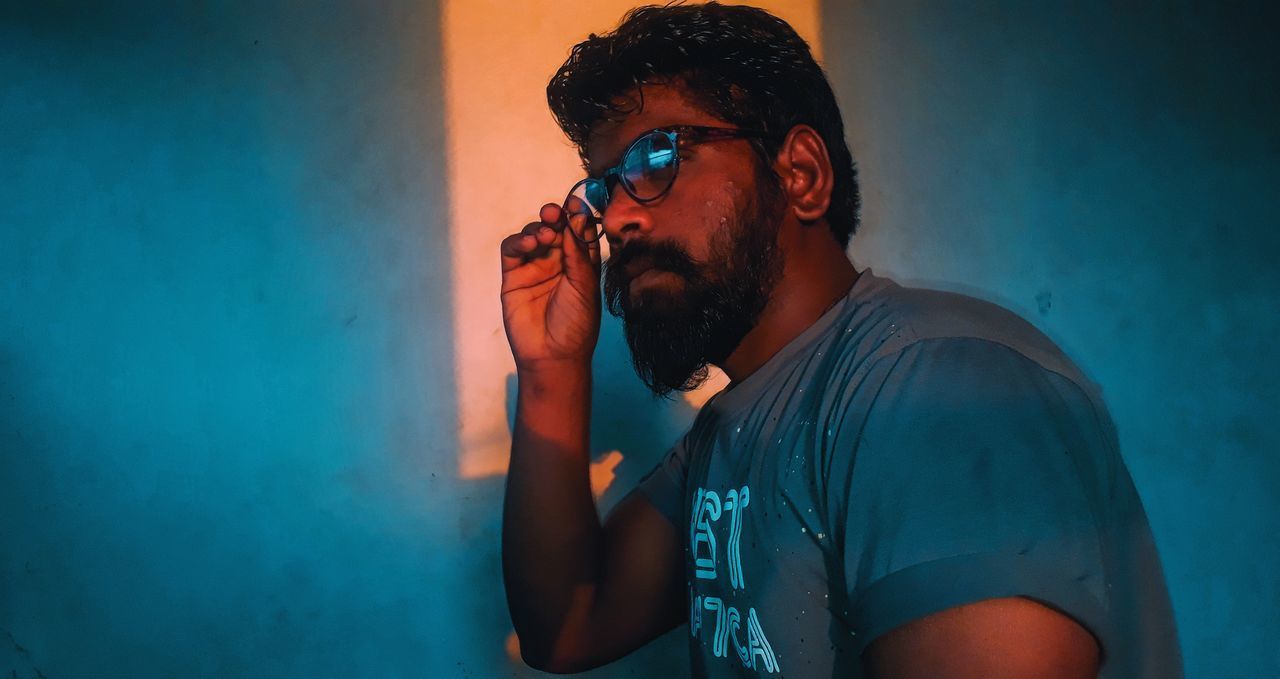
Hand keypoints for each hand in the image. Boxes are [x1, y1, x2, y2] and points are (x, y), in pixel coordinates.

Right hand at [500, 202, 601, 370]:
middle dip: (556, 217)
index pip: (579, 232)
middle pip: (555, 228)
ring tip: (545, 234)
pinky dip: (519, 241)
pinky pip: (513, 250)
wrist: (552, 356)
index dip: (578, 215)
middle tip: (556, 213)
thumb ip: (579, 252)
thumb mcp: (585, 287)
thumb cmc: (576, 325)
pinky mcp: (513, 276)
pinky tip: (530, 244)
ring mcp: (535, 267)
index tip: (577, 203)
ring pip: (533, 235)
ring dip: (538, 228)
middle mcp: (558, 262)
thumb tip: (578, 216)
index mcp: (581, 264)